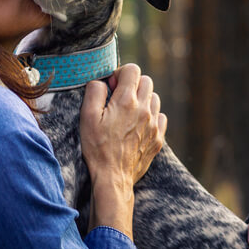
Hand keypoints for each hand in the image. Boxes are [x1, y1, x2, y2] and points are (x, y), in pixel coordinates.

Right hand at [80, 63, 166, 237]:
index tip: (112, 86)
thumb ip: (94, 92)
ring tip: (128, 112)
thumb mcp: (87, 117)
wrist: (113, 178)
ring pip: (155, 98)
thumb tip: (102, 81)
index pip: (132, 70)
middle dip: (132, 84)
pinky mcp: (158, 138)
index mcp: (126, 101)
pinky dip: (151, 116)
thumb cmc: (97, 148)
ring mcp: (153, 125)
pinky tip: (138, 125)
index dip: (120, 73)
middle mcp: (144, 110)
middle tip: (118, 98)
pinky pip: (161, 117)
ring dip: (143, 99)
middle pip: (146, 81)